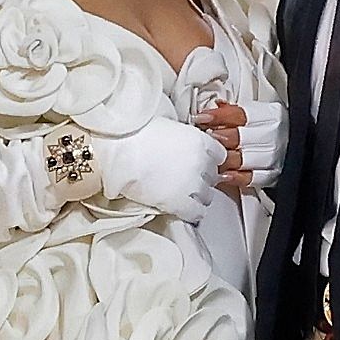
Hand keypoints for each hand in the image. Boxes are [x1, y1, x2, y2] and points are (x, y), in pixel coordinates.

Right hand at [91, 118, 225, 221]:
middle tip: (188, 179)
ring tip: (184, 195)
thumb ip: (184, 137)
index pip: (220, 155)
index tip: (202, 163)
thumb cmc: (136, 133)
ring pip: (208, 196)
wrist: (120, 149)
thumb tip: (184, 142)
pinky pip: (196, 213)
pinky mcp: (179, 202)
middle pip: (213, 176)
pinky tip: (183, 209)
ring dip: (198, 196)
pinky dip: (192, 212)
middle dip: (203, 178)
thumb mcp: (168, 126)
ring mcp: (192, 184)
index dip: (210, 160)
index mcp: (199, 141)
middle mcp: (201, 163)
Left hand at [197, 99, 286, 188]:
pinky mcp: (274, 175)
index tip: (201, 118)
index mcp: (270, 115)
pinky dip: (237, 177)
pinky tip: (224, 175)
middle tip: (203, 138)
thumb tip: (216, 105)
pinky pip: (253, 177)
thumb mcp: (259, 114)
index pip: (241, 114)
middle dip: (219, 138)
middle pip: (241, 137)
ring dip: (224, 158)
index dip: (219, 116)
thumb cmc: (272, 128)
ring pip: (244, 158)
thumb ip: (236, 111)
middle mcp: (273, 135)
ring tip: (209, 156)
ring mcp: (274, 157)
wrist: (299, 146)